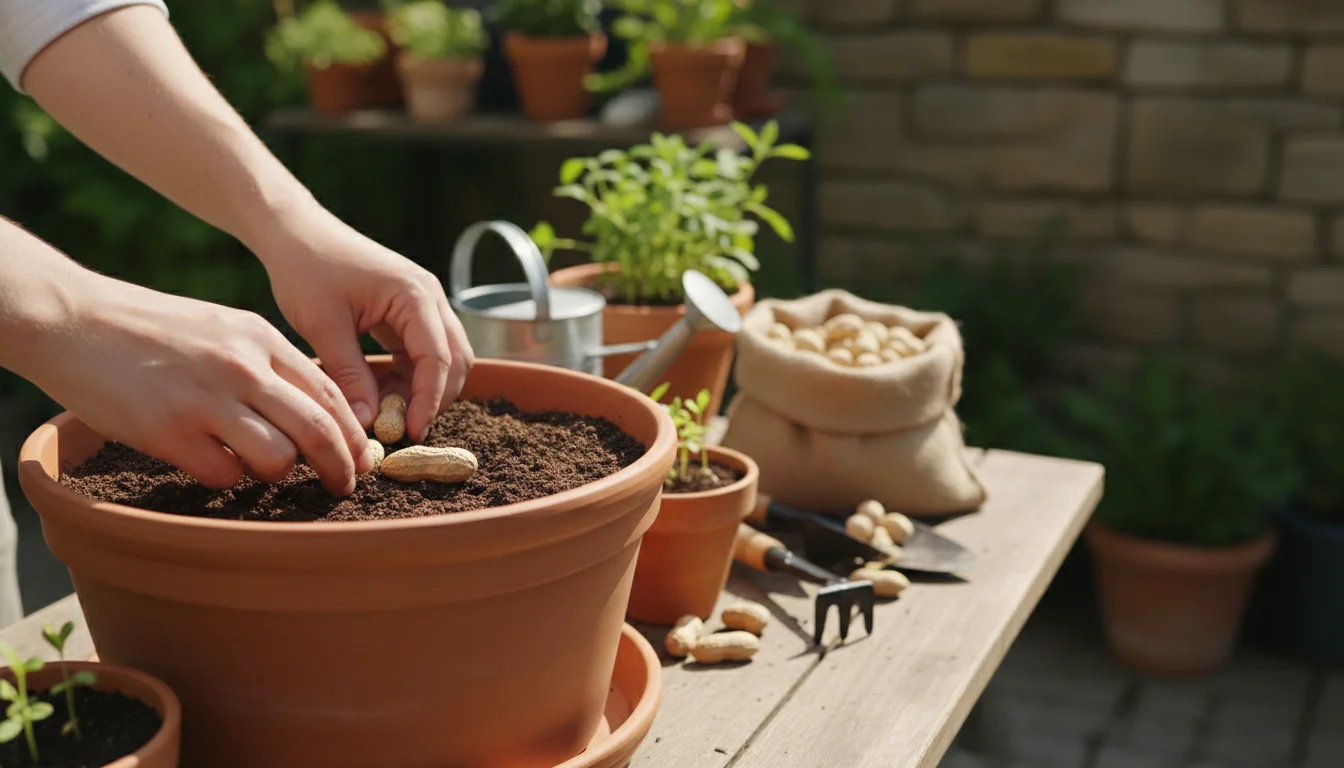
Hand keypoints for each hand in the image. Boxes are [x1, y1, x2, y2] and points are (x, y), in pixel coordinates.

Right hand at [25, 276, 374, 495]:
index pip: (330, 394)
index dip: (353, 433)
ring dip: (279, 473)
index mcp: (261, 339)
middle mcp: (242, 367)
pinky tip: (213, 464)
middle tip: (345, 487)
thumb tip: (308, 410)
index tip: (362, 459)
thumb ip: (265, 363)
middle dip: (341, 466)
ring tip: (266, 472)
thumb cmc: (151, 329)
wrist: (74, 320)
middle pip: (318, 429)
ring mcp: (207, 400)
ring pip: (279, 457)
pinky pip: (224, 473)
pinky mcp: (170, 430)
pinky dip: (227, 477)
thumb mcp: (222, 328)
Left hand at [253, 205, 473, 442]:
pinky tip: (382, 395)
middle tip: (405, 431)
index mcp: (415, 295)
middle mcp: (430, 297)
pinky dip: (410, 378)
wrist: (296, 233)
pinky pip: (423, 352)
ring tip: (389, 415)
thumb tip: (368, 423)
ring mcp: (424, 304)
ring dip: (425, 389)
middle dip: (436, 398)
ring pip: (445, 358)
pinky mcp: (409, 312)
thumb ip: (349, 375)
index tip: (410, 433)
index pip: (438, 358)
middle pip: (456, 360)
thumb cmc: (307, 270)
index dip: (427, 401)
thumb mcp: (324, 326)